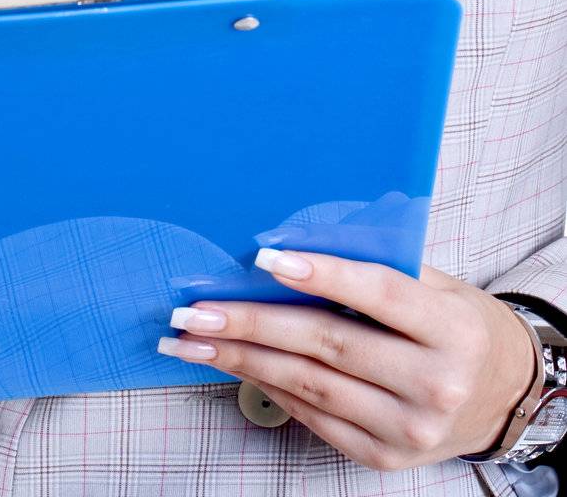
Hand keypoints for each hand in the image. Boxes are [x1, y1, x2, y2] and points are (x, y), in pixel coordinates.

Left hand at [160, 250, 537, 471]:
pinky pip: (314, 417)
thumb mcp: (437, 283)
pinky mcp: (385, 458)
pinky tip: (234, 365)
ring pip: (310, 385)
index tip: (264, 257)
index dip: (321, 274)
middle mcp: (434, 383)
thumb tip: (296, 238)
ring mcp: (409, 429)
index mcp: (451, 329)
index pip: (377, 294)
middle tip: (197, 309)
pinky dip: (268, 387)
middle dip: (252, 323)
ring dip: (242, 359)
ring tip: (193, 340)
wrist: (502, 394)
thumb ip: (379, 263)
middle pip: (329, 344)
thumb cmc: (458, 324)